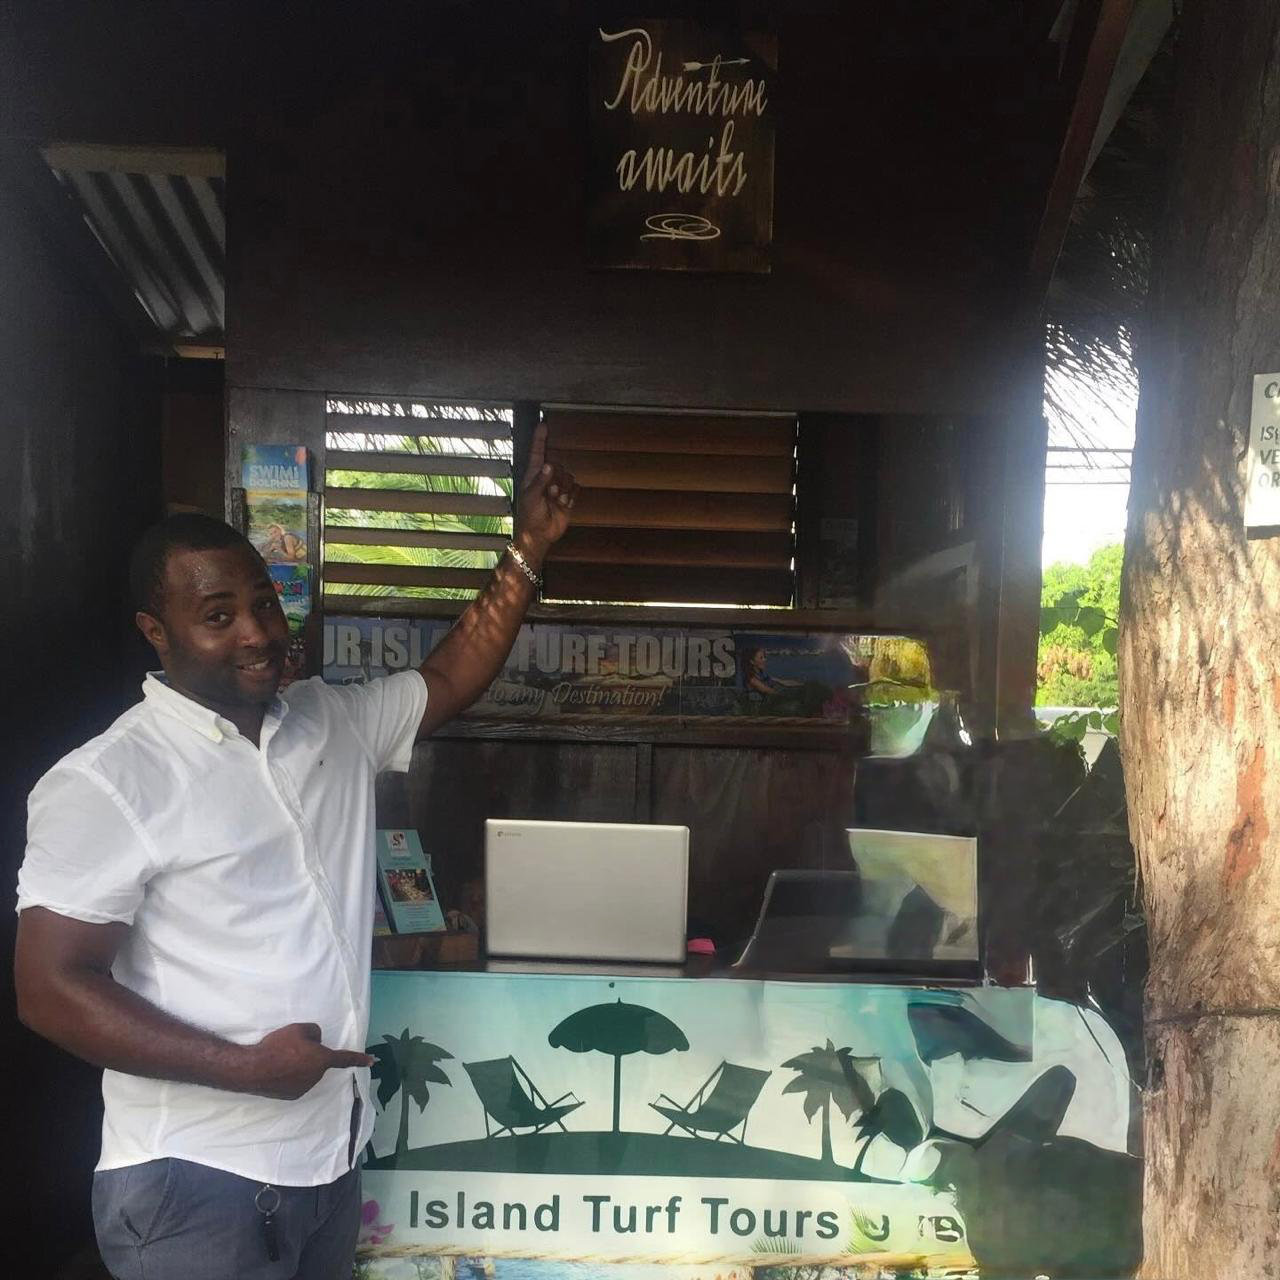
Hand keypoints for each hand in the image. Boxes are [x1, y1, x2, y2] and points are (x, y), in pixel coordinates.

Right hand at [237, 1022, 373, 1099]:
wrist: (253, 1068)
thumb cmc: (278, 1046)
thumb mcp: (299, 1029)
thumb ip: (314, 1032)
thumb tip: (316, 1041)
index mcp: (322, 1060)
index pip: (345, 1058)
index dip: (359, 1059)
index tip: (372, 1061)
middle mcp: (316, 1077)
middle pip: (318, 1062)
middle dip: (310, 1055)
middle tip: (291, 1047)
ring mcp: (303, 1088)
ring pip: (306, 1071)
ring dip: (299, 1065)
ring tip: (280, 1058)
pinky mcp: (290, 1096)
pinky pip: (295, 1081)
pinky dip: (289, 1075)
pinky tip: (276, 1070)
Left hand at [513, 422, 576, 569]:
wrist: (540, 535)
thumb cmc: (529, 515)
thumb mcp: (531, 496)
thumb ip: (540, 481)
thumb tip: (548, 465)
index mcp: (534, 475)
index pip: (537, 452)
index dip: (540, 439)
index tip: (544, 424)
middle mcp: (547, 479)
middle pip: (558, 464)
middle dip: (557, 475)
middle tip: (550, 490)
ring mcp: (558, 488)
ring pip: (569, 476)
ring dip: (563, 488)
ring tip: (555, 500)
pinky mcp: (568, 498)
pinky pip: (575, 489)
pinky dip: (570, 496)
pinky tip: (563, 504)